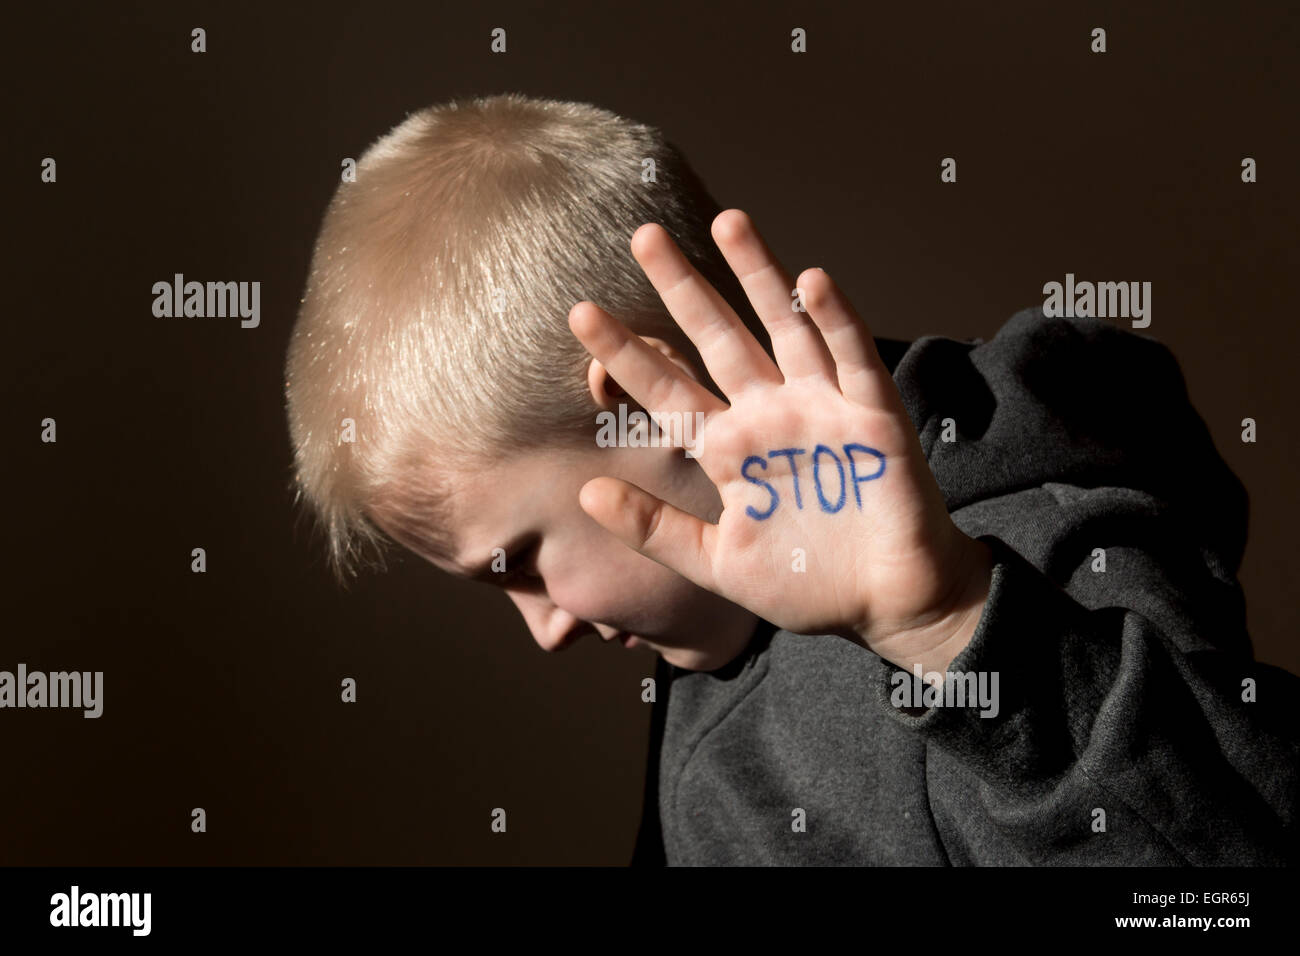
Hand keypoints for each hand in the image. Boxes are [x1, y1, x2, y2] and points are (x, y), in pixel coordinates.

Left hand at [568, 209, 990, 670]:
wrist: (887, 605)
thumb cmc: (805, 583)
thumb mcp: (715, 562)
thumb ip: (655, 528)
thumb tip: (585, 491)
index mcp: (729, 449)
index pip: (667, 390)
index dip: (625, 354)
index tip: (580, 314)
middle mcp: (769, 415)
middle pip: (719, 338)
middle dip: (684, 288)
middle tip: (644, 235)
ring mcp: (821, 408)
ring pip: (786, 327)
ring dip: (761, 276)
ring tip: (729, 222)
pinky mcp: (872, 417)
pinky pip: (852, 359)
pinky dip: (836, 320)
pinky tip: (812, 279)